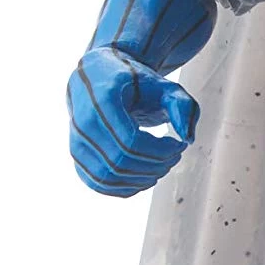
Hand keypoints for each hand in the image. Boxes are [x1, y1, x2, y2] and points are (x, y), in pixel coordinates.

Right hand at [67, 46, 198, 196]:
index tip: (179, 144)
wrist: (99, 78)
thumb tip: (187, 139)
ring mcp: (76, 142)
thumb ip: (182, 106)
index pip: (130, 141)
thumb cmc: (134, 82)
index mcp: (101, 100)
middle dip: (156, 165)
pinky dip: (126, 187)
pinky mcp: (77, 158)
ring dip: (143, 178)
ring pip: (109, 177)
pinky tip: (145, 176)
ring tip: (162, 164)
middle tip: (175, 155)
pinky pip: (99, 184)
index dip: (161, 150)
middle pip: (121, 162)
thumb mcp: (164, 85)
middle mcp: (82, 123)